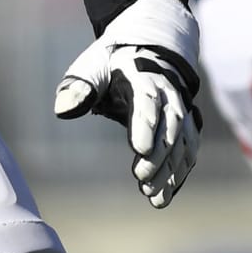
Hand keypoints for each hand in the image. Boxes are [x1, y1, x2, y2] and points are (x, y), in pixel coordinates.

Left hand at [54, 0, 201, 208]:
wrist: (144, 54)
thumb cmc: (109, 65)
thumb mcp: (90, 68)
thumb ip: (78, 88)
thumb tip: (63, 110)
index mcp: (143, 76)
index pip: (147, 102)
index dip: (146, 125)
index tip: (139, 150)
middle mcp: (168, 94)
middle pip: (169, 126)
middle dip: (159, 155)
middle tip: (142, 179)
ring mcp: (180, 110)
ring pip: (182, 142)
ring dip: (171, 171)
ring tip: (154, 198)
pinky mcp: (185, 126)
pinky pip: (187, 150)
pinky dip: (179, 174)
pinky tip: (165, 196)